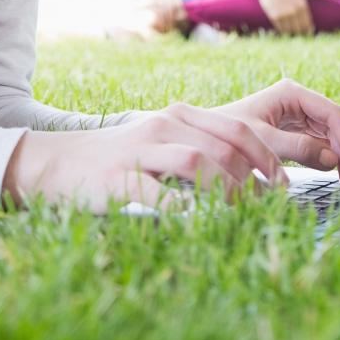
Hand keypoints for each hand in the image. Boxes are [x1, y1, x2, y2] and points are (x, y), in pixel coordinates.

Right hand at [3, 102, 287, 210]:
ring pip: (197, 163)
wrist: (59, 161)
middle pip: (224, 146)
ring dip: (226, 191)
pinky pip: (156, 194)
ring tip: (239, 215)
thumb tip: (246, 175)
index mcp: (178, 117)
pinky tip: (195, 222)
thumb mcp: (160, 140)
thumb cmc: (119, 157)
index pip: (236, 130)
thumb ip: (196, 146)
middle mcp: (163, 127)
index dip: (265, 157)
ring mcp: (140, 152)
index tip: (280, 184)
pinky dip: (182, 209)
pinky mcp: (117, 180)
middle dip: (254, 178)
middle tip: (268, 205)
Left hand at [219, 80, 339, 188]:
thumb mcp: (262, 141)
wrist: (204, 140)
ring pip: (328, 135)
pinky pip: (317, 144)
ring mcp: (295, 116)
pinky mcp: (291, 132)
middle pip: (333, 124)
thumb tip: (331, 160)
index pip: (331, 113)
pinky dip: (327, 159)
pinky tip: (332, 174)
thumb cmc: (227, 134)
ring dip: (339, 156)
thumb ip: (296, 148)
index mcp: (291, 93)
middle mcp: (297, 101)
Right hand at [257, 0, 321, 34]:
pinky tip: (284, 32)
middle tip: (300, 37)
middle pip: (299, 30)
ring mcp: (284, 14)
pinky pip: (280, 29)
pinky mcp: (275, 16)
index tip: (308, 34)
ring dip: (291, 34)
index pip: (307, 24)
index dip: (308, 31)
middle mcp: (294, 11)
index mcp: (302, 5)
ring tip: (292, 36)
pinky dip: (283, 32)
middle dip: (300, 34)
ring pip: (290, 31)